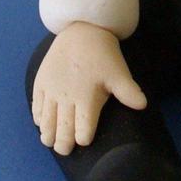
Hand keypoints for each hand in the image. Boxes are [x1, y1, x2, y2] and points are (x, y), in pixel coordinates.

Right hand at [31, 21, 146, 155]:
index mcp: (86, 99)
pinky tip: (42, 123)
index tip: (85, 140)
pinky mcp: (40, 83)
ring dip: (48, 135)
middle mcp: (66, 99)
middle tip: (65, 149)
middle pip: (62, 131)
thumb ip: (128, 92)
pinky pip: (36, 107)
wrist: (82, 31)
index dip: (84, 138)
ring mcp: (51, 91)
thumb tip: (143, 106)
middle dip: (63, 144)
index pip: (82, 130)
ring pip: (46, 123)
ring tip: (50, 141)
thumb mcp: (118, 72)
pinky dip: (39, 118)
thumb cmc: (102, 54)